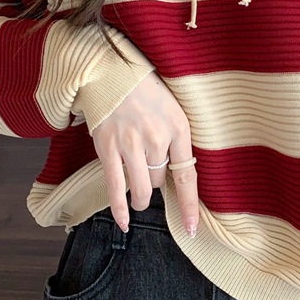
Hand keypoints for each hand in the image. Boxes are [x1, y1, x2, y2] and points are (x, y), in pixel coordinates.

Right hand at [91, 71, 198, 235]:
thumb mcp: (173, 108)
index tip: (191, 228)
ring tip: (141, 198)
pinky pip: (115, 188)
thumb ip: (176, 138)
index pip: (188, 175)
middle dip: (157, 181)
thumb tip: (176, 170)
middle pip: (161, 181)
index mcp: (178, 128)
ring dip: (142, 198)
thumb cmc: (144, 89)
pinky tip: (124, 223)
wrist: (110, 71)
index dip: (189, 205)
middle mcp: (156, 139)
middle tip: (149, 167)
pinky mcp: (108, 149)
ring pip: (142, 189)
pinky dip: (120, 209)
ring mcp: (130, 145)